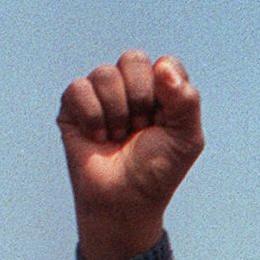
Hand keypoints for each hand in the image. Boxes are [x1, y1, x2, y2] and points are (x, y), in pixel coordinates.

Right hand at [59, 50, 203, 259]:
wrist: (125, 199)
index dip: (165, 90)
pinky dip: (92, 116)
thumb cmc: (157, 170)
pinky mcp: (73, 105)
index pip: (165, 64)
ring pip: (104, 73)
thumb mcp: (186, 138)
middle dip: (139, 98)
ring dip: (116, 112)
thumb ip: (186, 100)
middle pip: (133, 59)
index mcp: (161, 89)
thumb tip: (162, 67)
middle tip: (140, 128)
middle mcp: (130, 85)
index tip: (164, 120)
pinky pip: (79, 89)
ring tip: (118, 136)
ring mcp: (100, 93)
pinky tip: (98, 137)